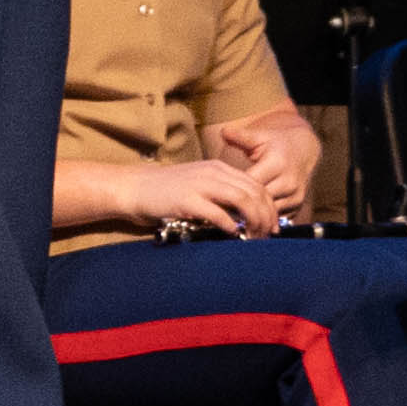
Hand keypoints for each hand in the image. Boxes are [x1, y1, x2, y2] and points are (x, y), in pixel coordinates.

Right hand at [85, 159, 274, 237]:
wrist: (134, 187)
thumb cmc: (166, 191)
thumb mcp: (199, 184)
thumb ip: (220, 195)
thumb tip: (243, 217)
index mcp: (218, 168)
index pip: (256, 185)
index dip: (269, 207)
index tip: (272, 226)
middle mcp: (213, 173)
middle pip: (254, 192)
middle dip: (266, 216)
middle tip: (267, 235)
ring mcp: (200, 185)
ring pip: (242, 199)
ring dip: (253, 221)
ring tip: (255, 237)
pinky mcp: (187, 200)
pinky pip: (217, 212)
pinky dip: (230, 225)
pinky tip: (234, 234)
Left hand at [203, 108, 320, 219]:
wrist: (304, 151)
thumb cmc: (276, 143)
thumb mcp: (260, 137)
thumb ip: (241, 137)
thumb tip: (223, 131)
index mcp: (277, 163)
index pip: (251, 183)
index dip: (234, 190)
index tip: (218, 194)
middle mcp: (289, 181)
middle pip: (259, 201)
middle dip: (240, 206)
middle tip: (221, 210)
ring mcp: (295, 195)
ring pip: (268, 213)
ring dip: (252, 216)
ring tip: (232, 217)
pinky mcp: (297, 205)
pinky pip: (276, 218)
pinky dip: (262, 220)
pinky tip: (248, 219)